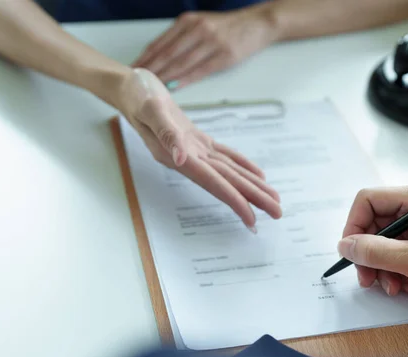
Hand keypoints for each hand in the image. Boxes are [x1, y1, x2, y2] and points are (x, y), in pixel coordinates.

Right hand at [114, 68, 281, 228]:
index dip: (234, 200)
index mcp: (177, 155)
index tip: (252, 218)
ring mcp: (193, 149)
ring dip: (250, 186)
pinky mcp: (196, 138)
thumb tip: (181, 159)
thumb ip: (167, 134)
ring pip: (228, 171)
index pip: (212, 182)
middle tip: (277, 212)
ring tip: (272, 199)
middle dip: (252, 198)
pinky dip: (241, 165)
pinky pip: (223, 155)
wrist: (129, 88)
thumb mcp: (150, 109)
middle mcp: (187, 158)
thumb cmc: (138, 96)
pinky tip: (256, 174)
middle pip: (226, 181)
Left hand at [132, 8, 276, 88]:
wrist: (257, 24)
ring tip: (151, 88)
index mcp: (188, 21)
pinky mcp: (224, 56)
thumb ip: (180, 38)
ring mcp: (211, 42)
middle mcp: (197, 29)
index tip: (132, 70)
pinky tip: (174, 86)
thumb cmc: (227, 27)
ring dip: (165, 77)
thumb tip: (159, 58)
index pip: (160, 42)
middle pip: (167, 53)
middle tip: (136, 83)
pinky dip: (185, 79)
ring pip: (181, 63)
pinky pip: (200, 70)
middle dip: (150, 70)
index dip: (144, 58)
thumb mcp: (200, 24)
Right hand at [338, 185, 407, 301]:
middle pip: (374, 225)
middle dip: (368, 254)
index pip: (369, 200)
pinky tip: (406, 286)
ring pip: (382, 243)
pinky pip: (395, 254)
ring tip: (393, 287)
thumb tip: (345, 246)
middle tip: (367, 278)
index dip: (354, 225)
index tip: (350, 250)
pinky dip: (395, 271)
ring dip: (381, 267)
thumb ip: (375, 251)